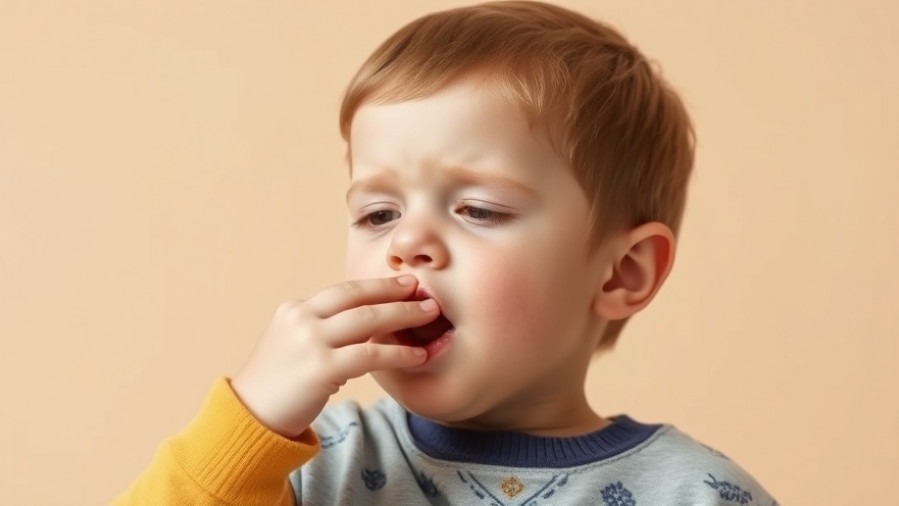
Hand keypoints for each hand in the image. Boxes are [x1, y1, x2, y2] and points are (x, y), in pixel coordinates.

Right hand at [230, 275, 437, 437]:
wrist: (250, 417)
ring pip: (367, 320)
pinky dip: (398, 353)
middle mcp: (301, 319)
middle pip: (357, 297)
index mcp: (295, 309)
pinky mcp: (320, 368)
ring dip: (404, 315)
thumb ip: (325, 330)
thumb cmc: (279, 386)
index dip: (377, 285)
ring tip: (429, 315)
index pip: (344, 291)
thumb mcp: (296, 345)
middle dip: (395, 292)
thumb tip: (369, 325)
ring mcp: (309, 342)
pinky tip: (417, 355)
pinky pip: (369, 355)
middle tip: (424, 291)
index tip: (403, 283)